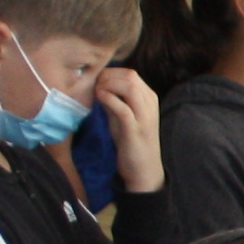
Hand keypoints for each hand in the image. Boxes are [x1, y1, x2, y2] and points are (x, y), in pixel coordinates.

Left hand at [95, 66, 164, 191]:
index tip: (96, 80)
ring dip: (108, 85)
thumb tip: (98, 87)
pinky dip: (109, 99)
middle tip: (93, 84)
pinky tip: (99, 98)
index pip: (130, 74)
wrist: (143, 170)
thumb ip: (113, 102)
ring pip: (129, 87)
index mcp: (149, 99)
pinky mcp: (135, 129)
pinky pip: (123, 108)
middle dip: (108, 76)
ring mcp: (144, 116)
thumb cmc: (132, 143)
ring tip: (96, 91)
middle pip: (130, 76)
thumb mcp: (121, 118)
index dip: (110, 73)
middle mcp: (150, 104)